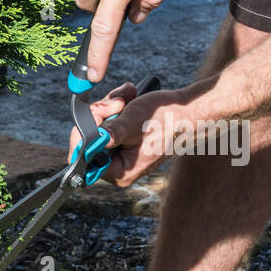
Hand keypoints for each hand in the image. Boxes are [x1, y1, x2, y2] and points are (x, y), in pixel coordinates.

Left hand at [66, 83, 182, 187]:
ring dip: (108, 108)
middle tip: (116, 103)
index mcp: (120, 172)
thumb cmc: (168, 119)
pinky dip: (113, 108)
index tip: (95, 115)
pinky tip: (128, 98)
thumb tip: (92, 141)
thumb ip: (113, 132)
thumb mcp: (136, 123)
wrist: (188, 111)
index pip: (83, 160)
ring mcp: (118, 153)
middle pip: (87, 141)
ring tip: (127, 98)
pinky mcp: (121, 140)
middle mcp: (117, 167)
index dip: (82, 136)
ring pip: (95, 128)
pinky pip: (106, 123)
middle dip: (99, 116)